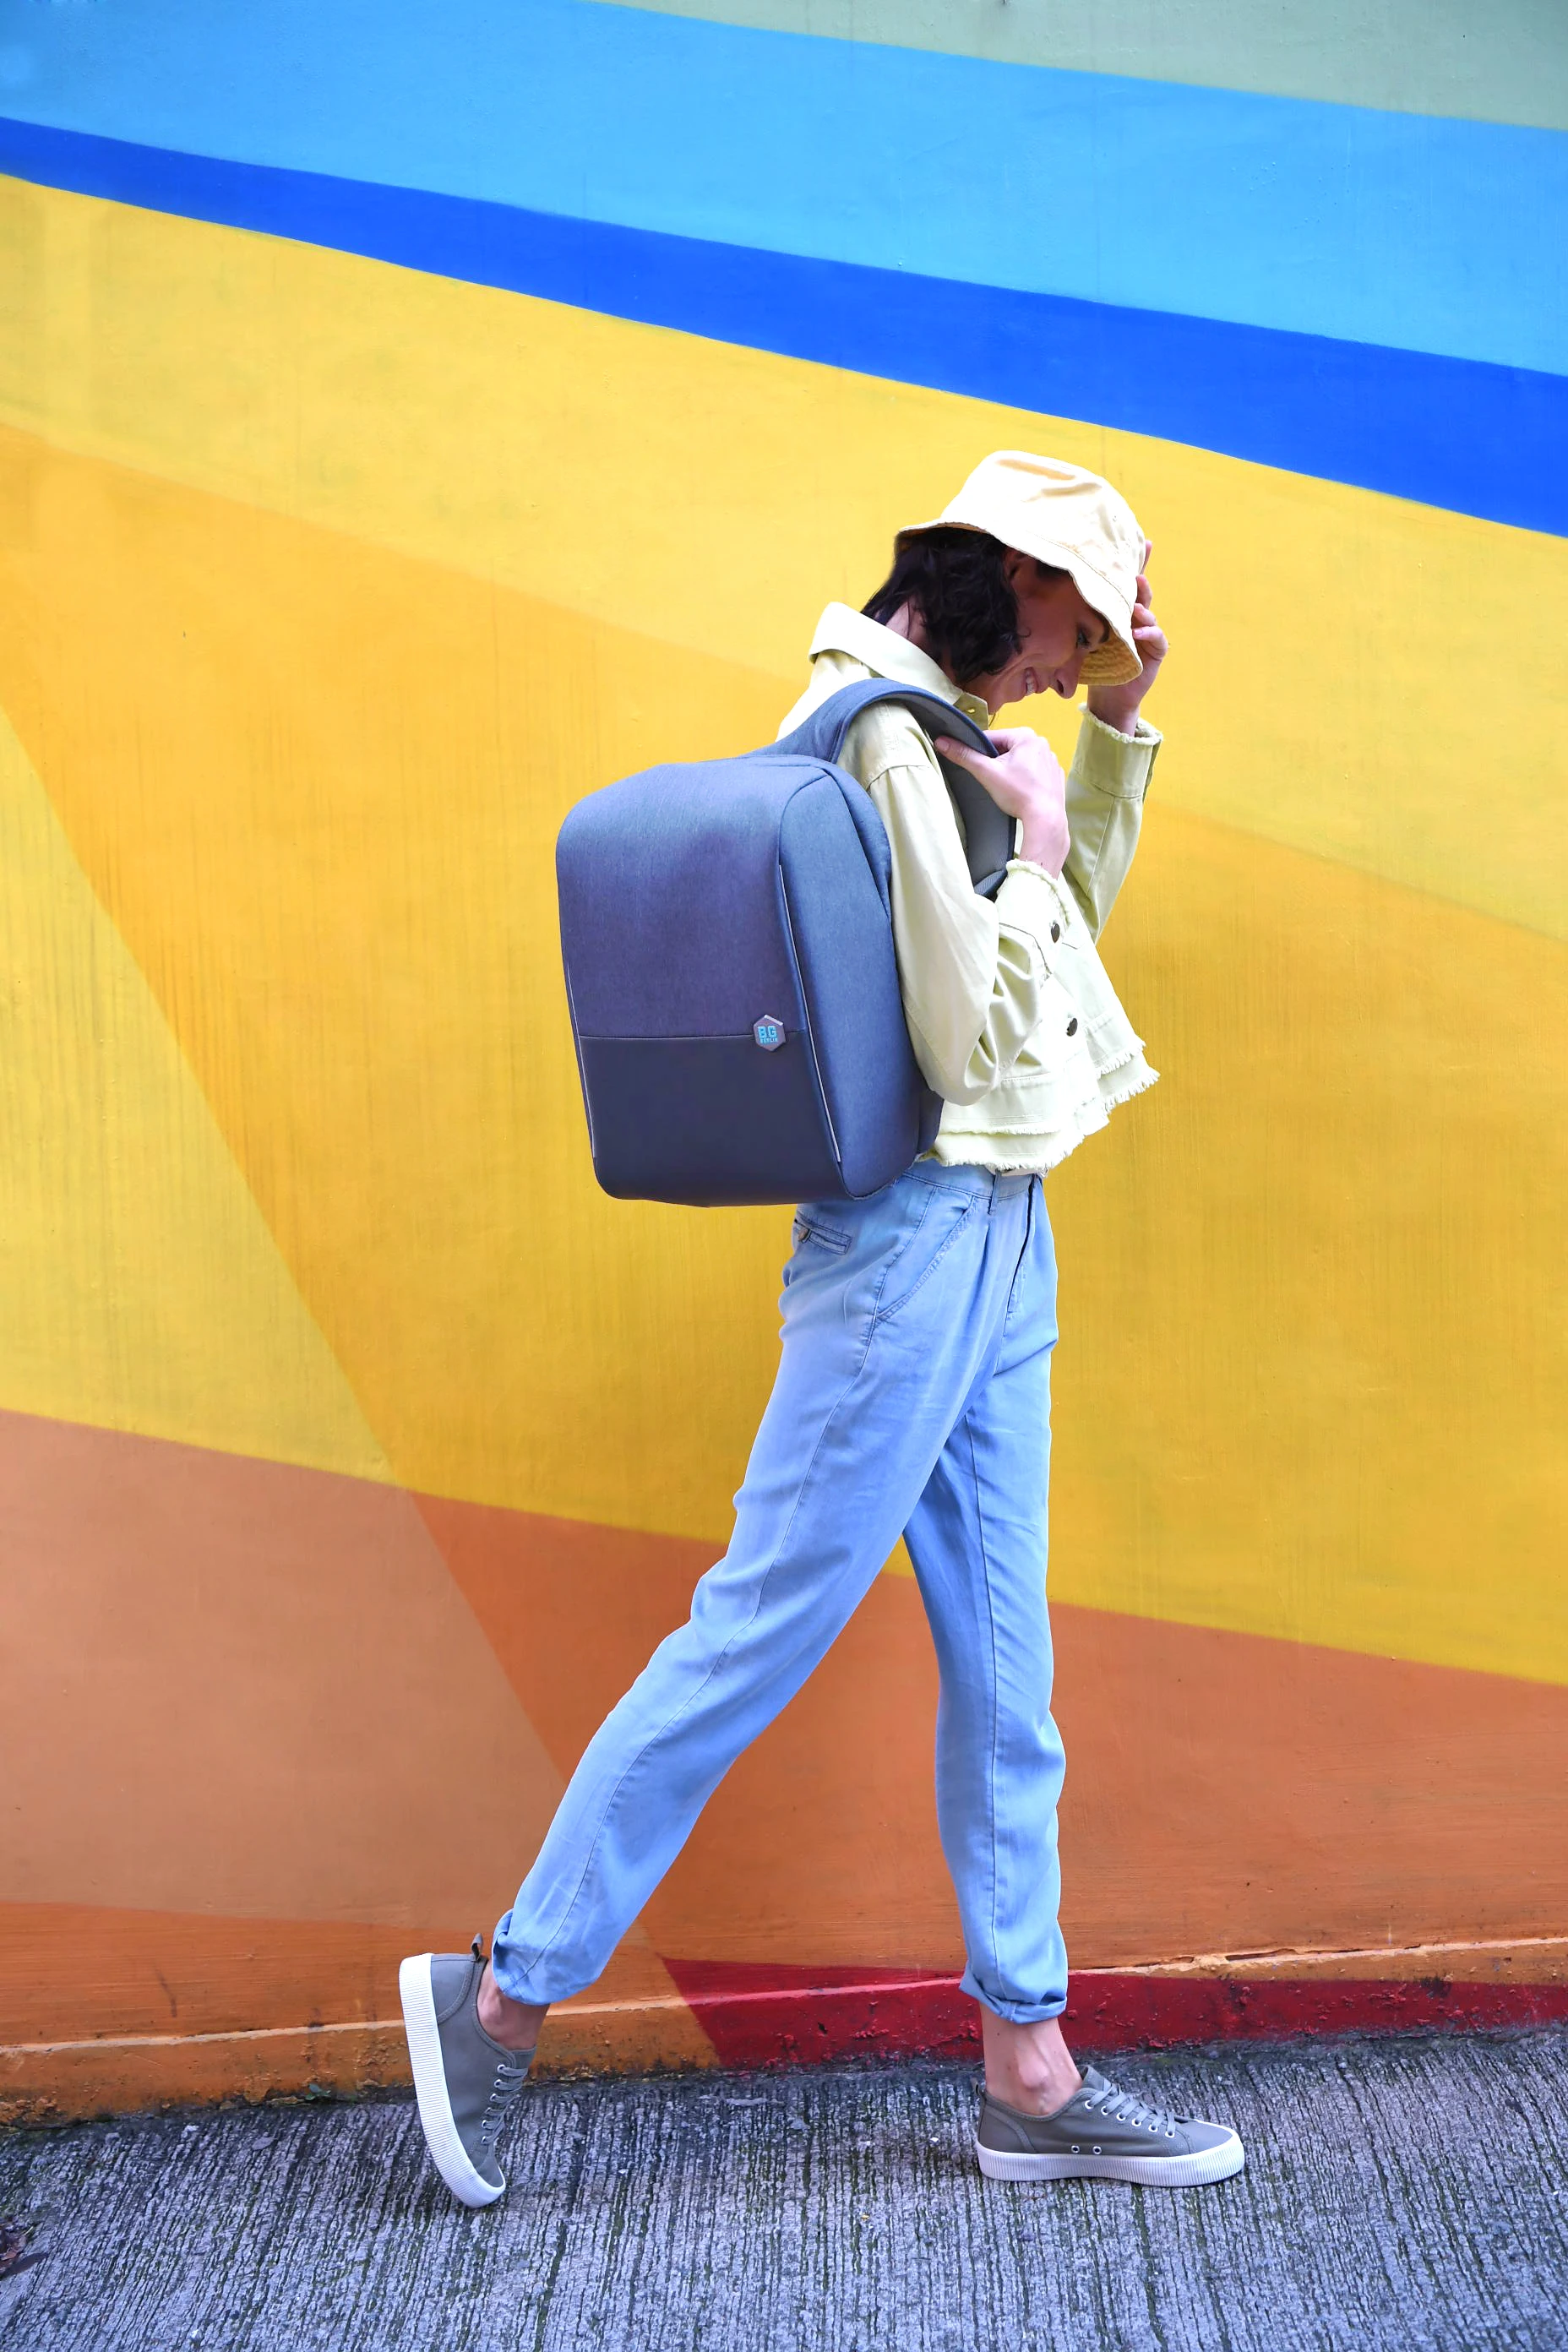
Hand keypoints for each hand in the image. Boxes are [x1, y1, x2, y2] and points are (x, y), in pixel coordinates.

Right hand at [934, 725, 1068, 876]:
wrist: (1045, 818)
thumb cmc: (1017, 794)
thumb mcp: (986, 772)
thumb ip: (964, 755)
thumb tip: (940, 741)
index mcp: (1025, 735)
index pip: (991, 737)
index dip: (978, 751)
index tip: (974, 766)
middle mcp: (1041, 742)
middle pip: (1006, 749)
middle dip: (996, 763)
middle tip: (993, 780)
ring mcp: (1051, 758)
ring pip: (1020, 760)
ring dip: (1010, 770)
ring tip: (1008, 788)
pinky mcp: (1055, 774)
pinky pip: (1034, 771)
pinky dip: (1026, 778)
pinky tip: (1022, 791)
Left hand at [1086, 537, 1166, 736]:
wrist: (1107, 695)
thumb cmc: (1093, 663)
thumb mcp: (1082, 636)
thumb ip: (1077, 616)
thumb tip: (1048, 590)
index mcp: (1118, 609)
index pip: (1124, 584)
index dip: (1133, 564)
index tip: (1139, 544)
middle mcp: (1136, 617)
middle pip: (1140, 593)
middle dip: (1139, 581)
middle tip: (1134, 575)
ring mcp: (1148, 633)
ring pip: (1149, 613)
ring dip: (1142, 608)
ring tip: (1135, 606)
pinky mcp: (1155, 651)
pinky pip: (1157, 638)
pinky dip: (1150, 633)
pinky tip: (1138, 632)